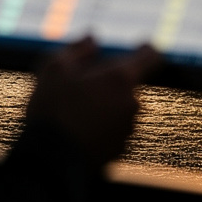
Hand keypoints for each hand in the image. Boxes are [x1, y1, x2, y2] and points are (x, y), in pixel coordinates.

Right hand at [25, 37, 161, 164]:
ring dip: (104, 105)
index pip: (151, 56)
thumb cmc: (52, 109)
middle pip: (128, 84)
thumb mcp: (54, 68)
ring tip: (73, 112)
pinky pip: (114, 129)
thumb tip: (92, 40)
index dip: (145, 49)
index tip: (137, 46)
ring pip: (120, 107)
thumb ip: (77, 49)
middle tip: (79, 86)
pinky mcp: (121, 149)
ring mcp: (128, 128)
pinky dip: (101, 126)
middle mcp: (132, 103)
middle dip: (109, 81)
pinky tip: (77, 131)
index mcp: (120, 78)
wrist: (50, 161)